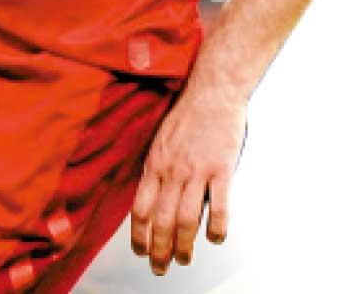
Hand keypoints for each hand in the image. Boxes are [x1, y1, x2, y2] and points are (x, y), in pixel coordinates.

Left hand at [130, 80, 247, 274]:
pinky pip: (218, 206)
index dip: (138, 234)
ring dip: (184, 245)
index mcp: (155, 163)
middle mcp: (172, 170)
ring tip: (183, 260)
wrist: (212, 92)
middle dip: (159, 249)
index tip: (140, 251)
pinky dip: (216, 226)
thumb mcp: (161, 140)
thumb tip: (153, 196)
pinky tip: (214, 238)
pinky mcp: (220, 169)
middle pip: (162, 219)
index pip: (140, 207)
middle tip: (160, 268)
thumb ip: (158, 168)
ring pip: (186, 218)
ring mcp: (196, 170)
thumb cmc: (187, 114)